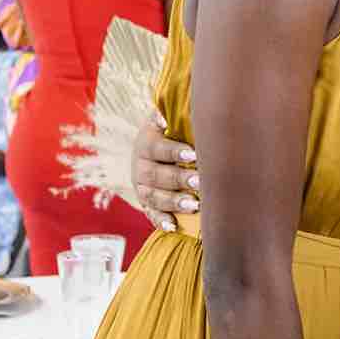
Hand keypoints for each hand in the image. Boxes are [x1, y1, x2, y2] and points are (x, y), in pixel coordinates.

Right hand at [131, 114, 200, 230]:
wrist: (153, 148)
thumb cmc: (171, 130)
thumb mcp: (167, 118)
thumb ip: (169, 112)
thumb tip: (165, 111)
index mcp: (145, 143)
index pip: (158, 148)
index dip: (174, 152)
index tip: (193, 154)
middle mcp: (140, 166)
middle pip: (157, 175)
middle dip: (179, 180)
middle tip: (200, 182)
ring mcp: (141, 187)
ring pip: (154, 197)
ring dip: (174, 202)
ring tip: (195, 205)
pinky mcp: (146, 203)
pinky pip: (150, 214)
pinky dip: (160, 221)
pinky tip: (173, 227)